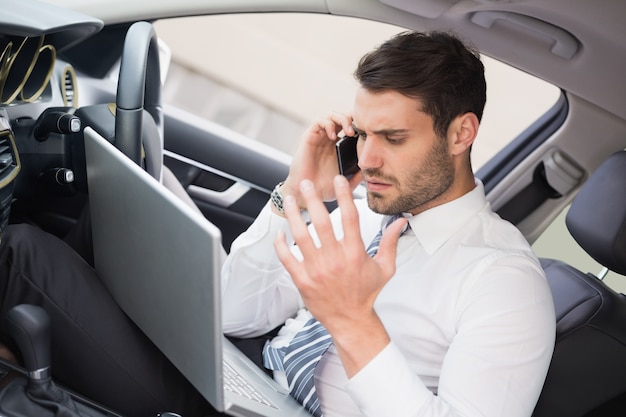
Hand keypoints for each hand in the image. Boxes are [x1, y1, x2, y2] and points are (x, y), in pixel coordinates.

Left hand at [274, 175, 406, 375]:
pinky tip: (280, 232)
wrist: (351, 321)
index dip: (344, 196)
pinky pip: (287, 259)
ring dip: (294, 216)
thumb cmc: (367, 293)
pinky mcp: (302, 281)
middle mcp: (335, 260)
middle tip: (307, 183)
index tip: (338, 180)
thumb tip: (400, 222)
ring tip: (290, 200)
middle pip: (322, 222)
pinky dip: (281, 245)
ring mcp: (317, 270)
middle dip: (313, 200)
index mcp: (355, 254)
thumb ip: (390, 243)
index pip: (350, 218)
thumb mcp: (385, 268)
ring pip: (302, 236)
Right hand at [279, 113, 362, 210]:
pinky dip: (328, 124)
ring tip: (349, 131)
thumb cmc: (323, 189)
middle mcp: (329, 139)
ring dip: (342, 119)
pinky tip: (334, 136)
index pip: (352, 126)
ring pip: (331, 115)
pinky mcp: (309, 137)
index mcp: (340, 146)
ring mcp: (319, 137)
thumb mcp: (346, 182)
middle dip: (353, 119)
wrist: (304, 194)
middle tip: (360, 131)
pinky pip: (318, 121)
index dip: (361, 126)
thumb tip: (372, 169)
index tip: (370, 134)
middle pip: (343, 116)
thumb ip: (358, 175)